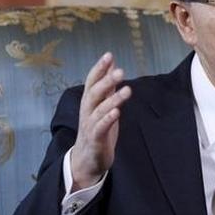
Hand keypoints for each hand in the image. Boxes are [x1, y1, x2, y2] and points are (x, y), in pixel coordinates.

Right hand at [70, 52, 131, 190]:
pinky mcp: (95, 139)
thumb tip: (112, 63)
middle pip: (94, 92)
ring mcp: (90, 124)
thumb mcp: (102, 103)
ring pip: (99, 109)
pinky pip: (101, 127)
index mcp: (89, 100)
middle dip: (106, 81)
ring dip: (113, 99)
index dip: (99, 68)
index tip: (109, 55)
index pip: (92, 81)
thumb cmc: (96, 127)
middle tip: (121, 71)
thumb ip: (107, 84)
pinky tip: (117, 112)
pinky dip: (108, 119)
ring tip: (127, 90)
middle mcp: (87, 110)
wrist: (87, 159)